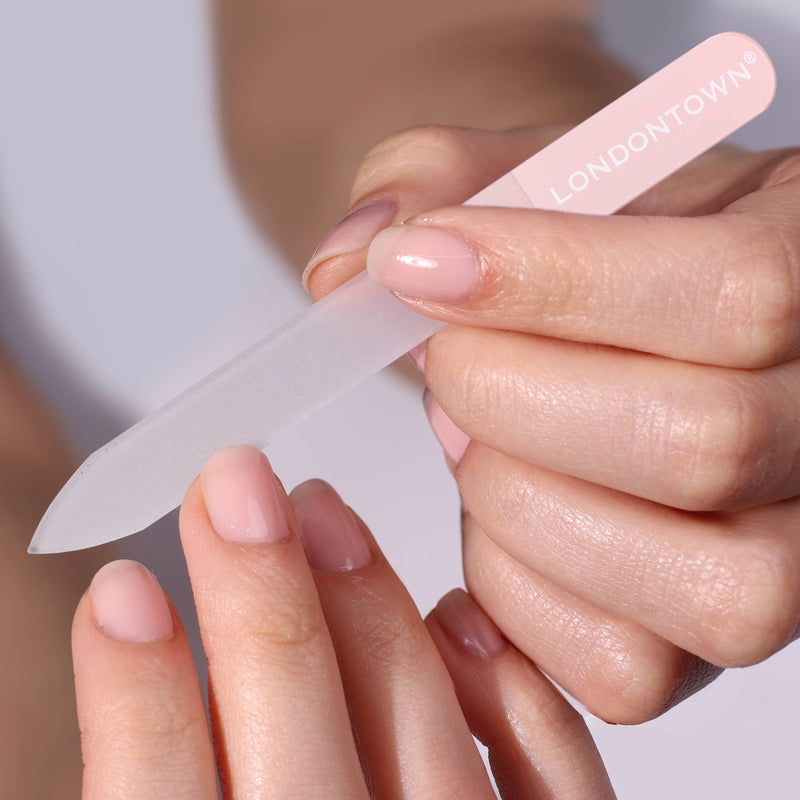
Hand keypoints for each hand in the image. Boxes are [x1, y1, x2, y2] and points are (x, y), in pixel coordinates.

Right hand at [72, 445, 613, 797]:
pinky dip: (507, 695)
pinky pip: (552, 786)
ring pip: (421, 741)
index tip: (118, 591)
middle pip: (296, 753)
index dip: (133, 701)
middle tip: (230, 484)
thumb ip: (172, 781)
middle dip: (254, 603)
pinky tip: (456, 612)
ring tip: (318, 508)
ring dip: (365, 611)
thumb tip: (155, 685)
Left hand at [302, 125, 799, 722]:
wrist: (615, 317)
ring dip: (520, 503)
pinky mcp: (715, 628)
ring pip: (693, 585)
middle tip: (444, 362)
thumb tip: (346, 270)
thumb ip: (433, 181)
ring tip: (470, 437)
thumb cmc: (582, 246)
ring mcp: (791, 550)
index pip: (735, 293)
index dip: (549, 282)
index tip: (414, 263)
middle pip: (698, 443)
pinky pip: (629, 669)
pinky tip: (493, 513)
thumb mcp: (519, 172)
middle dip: (511, 399)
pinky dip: (520, 592)